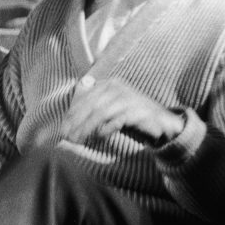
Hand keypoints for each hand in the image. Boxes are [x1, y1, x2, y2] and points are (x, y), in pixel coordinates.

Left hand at [54, 78, 184, 146]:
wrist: (162, 123)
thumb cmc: (131, 117)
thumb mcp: (109, 111)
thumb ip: (93, 111)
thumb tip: (69, 122)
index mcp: (108, 84)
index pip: (85, 98)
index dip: (72, 114)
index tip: (63, 129)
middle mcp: (117, 88)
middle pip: (91, 105)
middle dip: (76, 123)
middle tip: (67, 137)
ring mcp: (128, 98)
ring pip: (101, 113)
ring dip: (87, 128)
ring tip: (78, 141)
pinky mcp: (138, 111)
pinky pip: (117, 120)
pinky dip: (106, 129)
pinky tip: (98, 137)